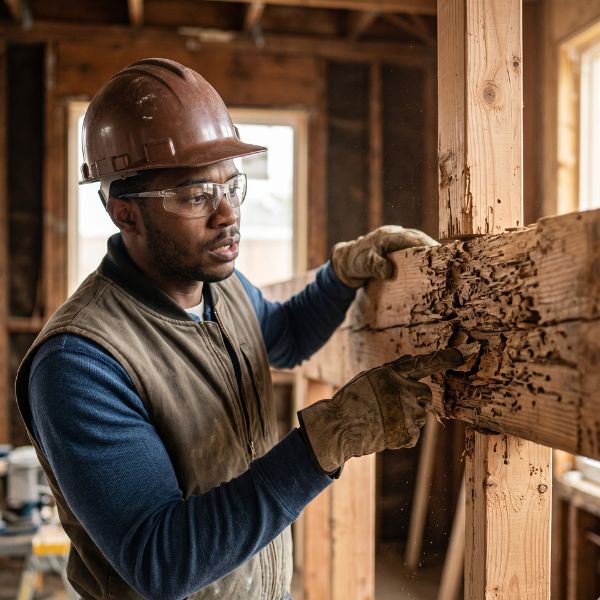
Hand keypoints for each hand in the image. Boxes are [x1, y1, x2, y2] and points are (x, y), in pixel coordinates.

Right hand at [298, 348, 463, 473]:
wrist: (340, 428)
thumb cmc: (352, 399)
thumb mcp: (370, 377)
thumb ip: (393, 370)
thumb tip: (411, 360)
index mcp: (394, 374)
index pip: (425, 363)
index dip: (447, 358)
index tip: (466, 352)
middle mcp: (405, 392)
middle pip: (424, 393)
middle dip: (414, 397)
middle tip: (392, 404)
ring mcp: (409, 415)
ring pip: (419, 414)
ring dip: (406, 416)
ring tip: (382, 418)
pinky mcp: (409, 435)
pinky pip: (413, 433)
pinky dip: (402, 433)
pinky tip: (384, 430)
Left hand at [330, 225, 437, 287]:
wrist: (346, 261)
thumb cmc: (355, 262)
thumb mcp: (363, 265)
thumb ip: (376, 267)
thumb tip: (389, 272)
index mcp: (387, 236)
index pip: (412, 238)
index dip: (426, 244)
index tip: (439, 252)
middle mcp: (393, 234)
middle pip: (418, 237)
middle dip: (432, 246)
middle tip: (449, 257)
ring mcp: (395, 239)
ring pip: (416, 241)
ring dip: (428, 248)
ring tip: (444, 259)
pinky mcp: (396, 247)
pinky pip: (412, 247)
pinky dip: (421, 252)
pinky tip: (430, 261)